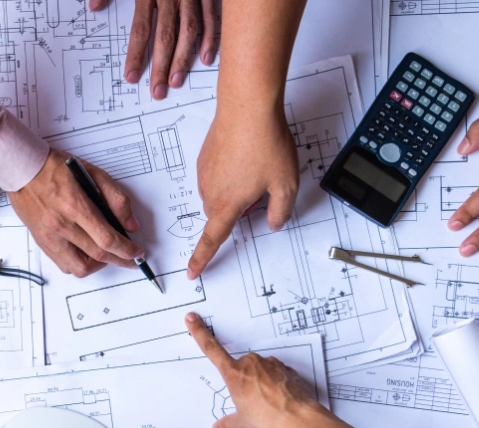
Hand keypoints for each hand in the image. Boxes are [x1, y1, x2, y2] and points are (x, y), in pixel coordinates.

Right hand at [9, 149, 143, 277]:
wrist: (22, 169)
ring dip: (98, 266)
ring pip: (79, 268)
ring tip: (106, 256)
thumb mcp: (92, 173)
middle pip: (97, 256)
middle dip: (120, 260)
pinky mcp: (43, 243)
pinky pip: (65, 265)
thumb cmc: (54, 168)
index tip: (137, 252)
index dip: (126, 249)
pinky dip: (80, 264)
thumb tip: (130, 224)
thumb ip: (115, 198)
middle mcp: (61, 225)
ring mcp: (50, 237)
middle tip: (131, 260)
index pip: (107, 238)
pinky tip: (87, 253)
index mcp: (74, 206)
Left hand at [96, 0, 217, 99]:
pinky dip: (210, 38)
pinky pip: (211, 17)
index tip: (131, 76)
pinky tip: (205, 59)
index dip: (136, 54)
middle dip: (161, 66)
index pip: (141, 28)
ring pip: (190, 31)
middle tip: (156, 91)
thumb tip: (94, 6)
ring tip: (175, 81)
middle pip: (166, 35)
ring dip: (183, 59)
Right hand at [185, 312, 323, 427]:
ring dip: (261, 381)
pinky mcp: (286, 368)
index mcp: (234, 374)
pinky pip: (277, 373)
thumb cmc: (267, 418)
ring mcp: (270, 364)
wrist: (295, 418)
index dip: (199, 332)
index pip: (211, 349)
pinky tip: (279, 398)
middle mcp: (251, 364)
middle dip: (245, 380)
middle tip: (251, 400)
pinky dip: (277, 383)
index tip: (192, 318)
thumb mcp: (243, 422)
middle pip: (242, 367)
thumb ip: (228, 424)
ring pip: (260, 370)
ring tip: (267, 402)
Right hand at [189, 108, 297, 278]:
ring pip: (219, 194)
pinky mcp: (205, 156)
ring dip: (234, 190)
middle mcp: (211, 190)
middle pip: (221, 214)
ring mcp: (205, 172)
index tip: (192, 272)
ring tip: (256, 166)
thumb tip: (274, 223)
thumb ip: (280, 211)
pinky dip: (229, 172)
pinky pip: (216, 175)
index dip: (202, 259)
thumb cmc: (264, 141)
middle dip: (238, 210)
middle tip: (262, 189)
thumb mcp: (286, 183)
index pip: (212, 240)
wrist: (247, 105)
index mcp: (228, 204)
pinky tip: (246, 155)